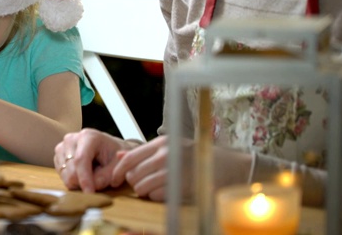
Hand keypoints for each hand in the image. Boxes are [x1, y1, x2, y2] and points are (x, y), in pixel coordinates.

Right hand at [54, 128, 133, 192]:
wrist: (108, 148)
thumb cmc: (114, 156)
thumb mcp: (117, 166)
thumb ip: (106, 176)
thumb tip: (93, 186)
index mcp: (88, 136)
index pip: (81, 160)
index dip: (84, 179)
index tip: (90, 193)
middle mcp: (71, 139)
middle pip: (71, 170)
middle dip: (83, 183)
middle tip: (97, 183)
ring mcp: (62, 146)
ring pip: (65, 175)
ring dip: (78, 182)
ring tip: (91, 175)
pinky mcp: (58, 155)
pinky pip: (61, 175)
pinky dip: (72, 180)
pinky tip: (82, 173)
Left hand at [111, 135, 251, 201]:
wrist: (227, 166)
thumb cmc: (196, 157)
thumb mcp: (170, 146)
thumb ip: (144, 152)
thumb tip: (118, 155)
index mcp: (161, 143)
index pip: (129, 157)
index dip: (117, 170)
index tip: (114, 179)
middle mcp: (165, 155)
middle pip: (133, 174)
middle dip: (134, 182)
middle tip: (142, 183)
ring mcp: (173, 171)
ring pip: (142, 187)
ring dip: (144, 191)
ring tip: (154, 187)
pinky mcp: (180, 186)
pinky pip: (156, 196)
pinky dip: (157, 197)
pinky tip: (166, 192)